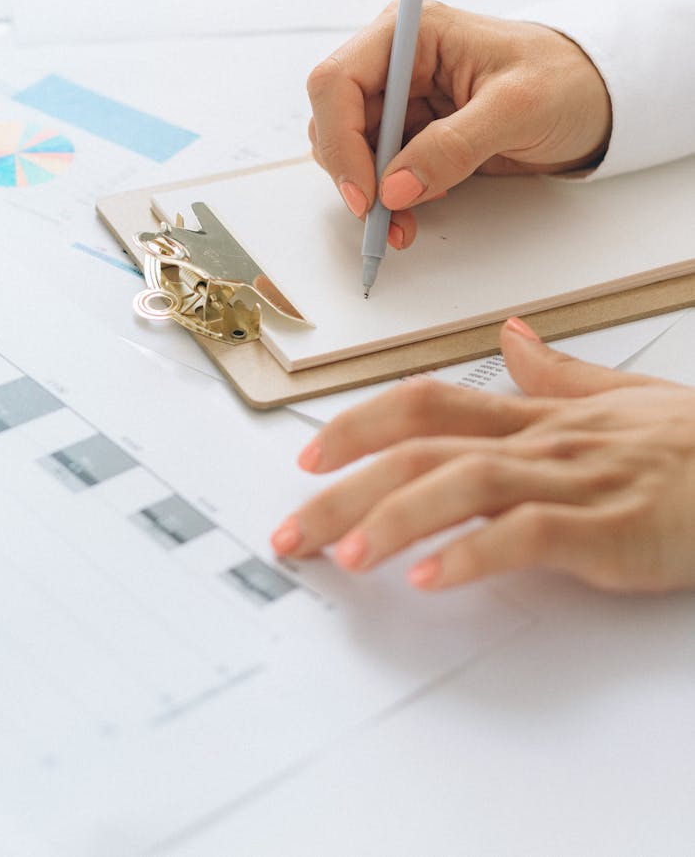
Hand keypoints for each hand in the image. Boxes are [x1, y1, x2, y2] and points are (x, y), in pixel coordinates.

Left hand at [271, 318, 694, 593]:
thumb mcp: (620, 396)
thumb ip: (557, 371)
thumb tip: (509, 334)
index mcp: (536, 415)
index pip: (428, 401)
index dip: (361, 422)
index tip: (310, 454)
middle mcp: (542, 440)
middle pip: (424, 447)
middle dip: (346, 488)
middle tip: (292, 528)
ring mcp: (575, 480)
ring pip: (466, 481)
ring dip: (396, 516)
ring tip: (345, 553)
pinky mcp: (610, 528)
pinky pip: (530, 534)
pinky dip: (476, 553)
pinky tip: (432, 578)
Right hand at [307, 2, 611, 247]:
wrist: (594, 101)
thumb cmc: (566, 81)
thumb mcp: (518, 108)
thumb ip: (454, 145)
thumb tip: (395, 187)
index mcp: (413, 34)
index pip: (339, 81)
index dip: (339, 140)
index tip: (364, 194)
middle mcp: (396, 62)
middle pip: (333, 120)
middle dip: (352, 173)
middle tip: (381, 217)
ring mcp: (402, 100)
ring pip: (350, 151)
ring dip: (368, 194)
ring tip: (401, 224)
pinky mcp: (412, 134)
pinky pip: (378, 171)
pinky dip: (387, 201)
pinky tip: (409, 216)